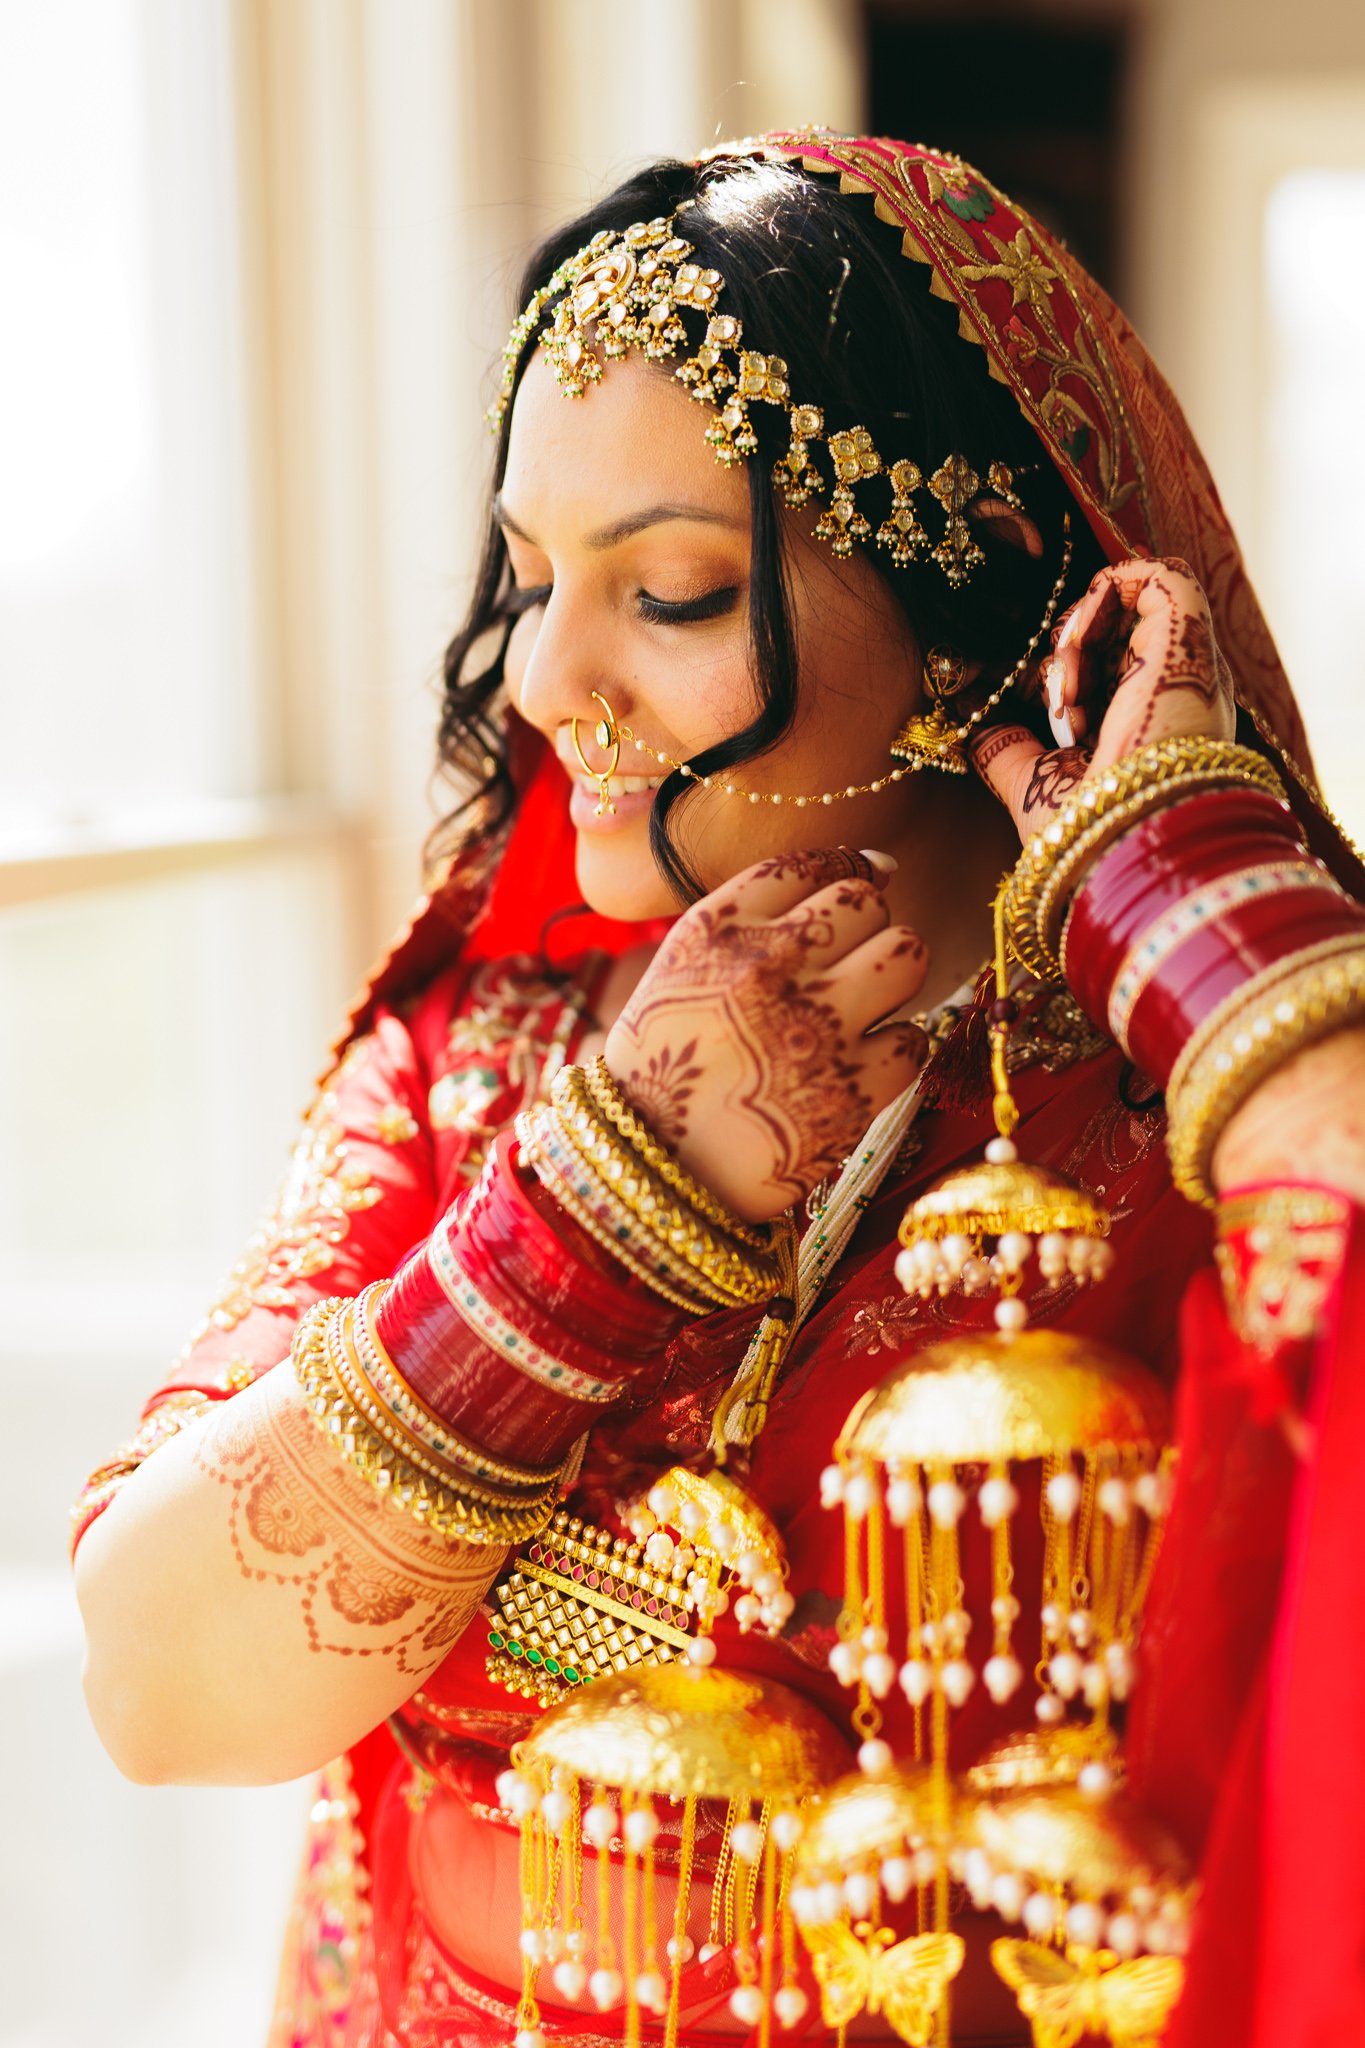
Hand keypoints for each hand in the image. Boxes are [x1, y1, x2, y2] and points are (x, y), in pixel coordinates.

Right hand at [604, 848, 929, 1221]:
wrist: (653, 1168)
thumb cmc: (667, 1067)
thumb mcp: (680, 970)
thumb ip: (755, 920)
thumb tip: (871, 869)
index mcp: (717, 929)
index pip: (810, 864)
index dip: (842, 875)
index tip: (847, 898)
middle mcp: (767, 965)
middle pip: (866, 902)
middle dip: (866, 931)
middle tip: (847, 968)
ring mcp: (814, 1027)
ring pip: (906, 953)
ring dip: (894, 977)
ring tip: (867, 1006)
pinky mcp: (852, 1090)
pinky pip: (913, 1039)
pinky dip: (895, 1052)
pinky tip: (860, 1066)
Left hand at [969, 555, 1237, 839]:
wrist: (1121, 841)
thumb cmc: (1086, 832)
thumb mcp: (1034, 783)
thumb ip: (1005, 747)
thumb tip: (971, 714)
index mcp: (1154, 726)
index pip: (1115, 667)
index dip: (1071, 670)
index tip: (1046, 710)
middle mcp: (1179, 691)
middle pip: (1123, 633)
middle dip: (1071, 649)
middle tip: (1054, 696)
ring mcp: (1189, 663)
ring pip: (1136, 602)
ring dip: (1080, 628)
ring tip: (1064, 685)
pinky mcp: (1189, 636)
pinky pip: (1157, 578)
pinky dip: (1103, 595)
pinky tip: (1072, 643)